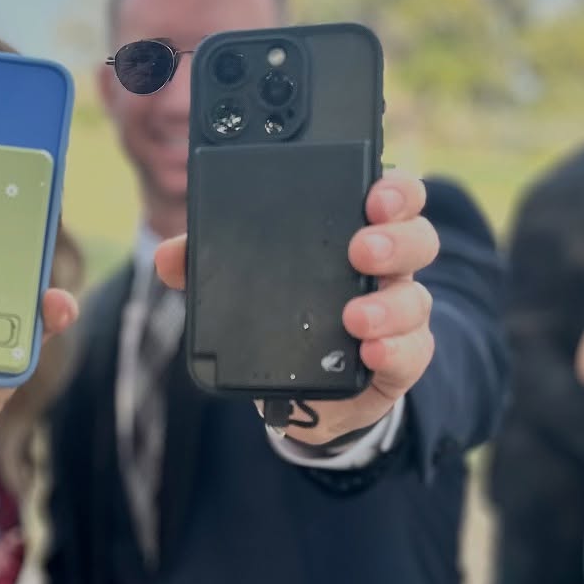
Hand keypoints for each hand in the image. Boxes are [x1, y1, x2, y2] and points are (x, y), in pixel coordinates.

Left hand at [154, 174, 438, 445]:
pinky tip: (371, 352)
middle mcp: (386, 272)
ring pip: (415, 299)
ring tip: (355, 317)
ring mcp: (397, 318)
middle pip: (417, 239)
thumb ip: (207, 266)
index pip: (390, 199)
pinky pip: (412, 353)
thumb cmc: (285, 318)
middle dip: (395, 239)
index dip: (393, 189)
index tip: (373, 192)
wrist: (309, 393)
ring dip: (388, 305)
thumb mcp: (245, 287)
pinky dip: (394, 350)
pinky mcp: (397, 363)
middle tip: (360, 248)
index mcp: (355, 237)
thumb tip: (166, 258)